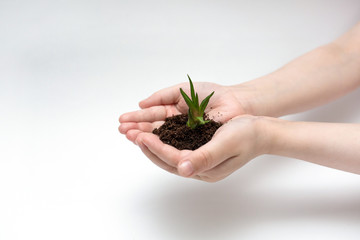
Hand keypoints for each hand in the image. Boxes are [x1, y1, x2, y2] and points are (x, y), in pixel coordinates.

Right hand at [119, 82, 251, 143]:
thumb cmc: (213, 94)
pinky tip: (149, 144)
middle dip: (137, 129)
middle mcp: (178, 127)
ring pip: (162, 140)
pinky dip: (163, 147)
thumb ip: (162, 96)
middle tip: (122, 130)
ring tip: (130, 137)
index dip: (138, 119)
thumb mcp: (183, 91)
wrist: (235, 102)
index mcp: (175, 112)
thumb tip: (141, 103)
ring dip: (145, 138)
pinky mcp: (195, 147)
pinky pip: (177, 148)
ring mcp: (185, 138)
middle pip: (154, 130)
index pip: (153, 117)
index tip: (123, 120)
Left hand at [134, 115, 269, 181]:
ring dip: (151, 144)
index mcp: (206, 169)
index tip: (141, 136)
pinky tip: (153, 132)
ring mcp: (198, 161)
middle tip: (131, 134)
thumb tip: (183, 169)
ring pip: (168, 154)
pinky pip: (175, 147)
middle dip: (147, 147)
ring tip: (135, 133)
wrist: (259, 131)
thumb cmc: (246, 135)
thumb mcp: (226, 143)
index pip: (174, 160)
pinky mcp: (198, 151)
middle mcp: (199, 168)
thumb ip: (205, 157)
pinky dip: (162, 140)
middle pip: (166, 160)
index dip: (156, 148)